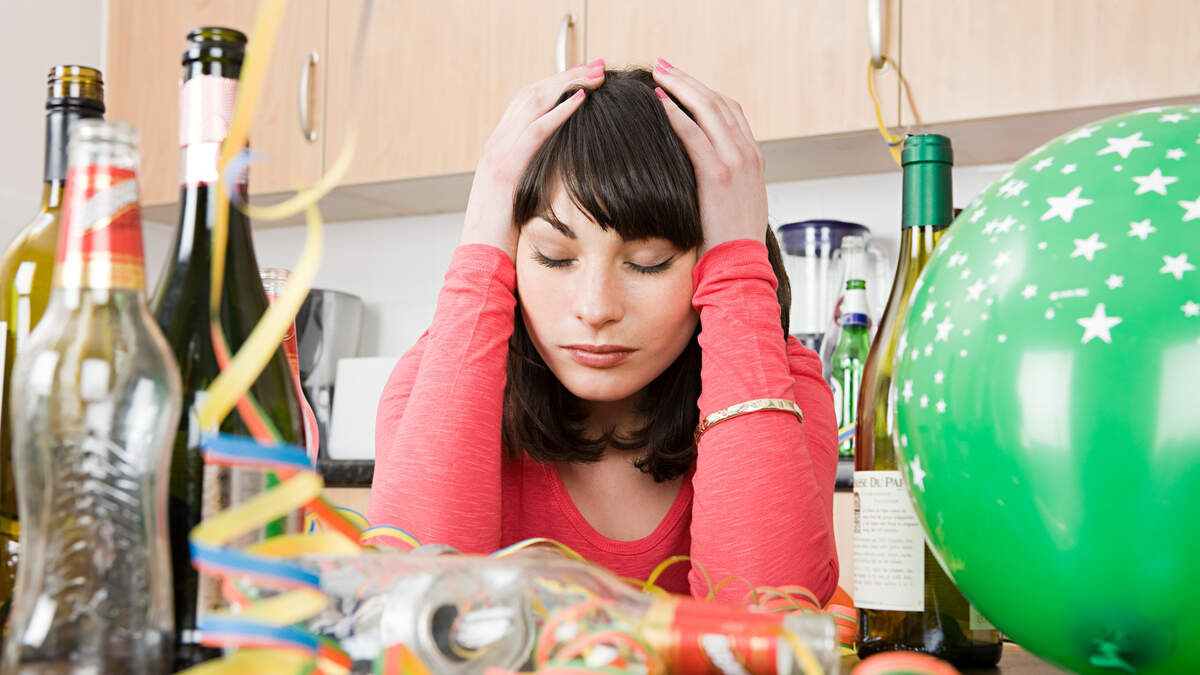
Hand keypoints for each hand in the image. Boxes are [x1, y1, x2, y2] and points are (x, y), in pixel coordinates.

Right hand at [461, 59, 606, 261]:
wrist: (480, 261)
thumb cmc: (507, 238)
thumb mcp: (527, 198)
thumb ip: (542, 178)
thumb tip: (569, 172)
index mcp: (502, 149)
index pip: (530, 102)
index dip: (559, 85)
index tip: (588, 77)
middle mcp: (497, 144)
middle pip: (533, 93)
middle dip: (567, 76)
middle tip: (598, 66)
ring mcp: (497, 154)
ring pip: (533, 102)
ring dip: (567, 84)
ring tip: (594, 75)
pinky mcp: (504, 169)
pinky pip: (534, 131)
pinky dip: (558, 112)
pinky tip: (580, 99)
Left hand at [652, 59, 767, 257]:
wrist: (741, 265)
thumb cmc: (730, 241)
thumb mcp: (733, 202)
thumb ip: (720, 179)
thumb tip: (695, 171)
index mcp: (753, 157)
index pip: (730, 110)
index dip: (704, 92)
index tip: (680, 82)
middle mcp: (748, 153)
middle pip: (718, 101)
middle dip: (688, 80)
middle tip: (663, 67)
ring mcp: (736, 161)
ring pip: (707, 108)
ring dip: (679, 86)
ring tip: (657, 74)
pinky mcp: (718, 175)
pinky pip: (693, 134)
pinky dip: (675, 113)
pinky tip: (658, 101)